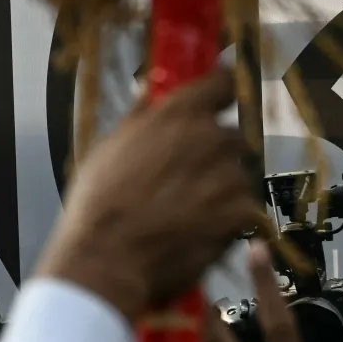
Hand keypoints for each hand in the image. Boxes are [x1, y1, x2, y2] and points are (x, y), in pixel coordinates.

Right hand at [38, 67, 257, 322]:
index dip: (220, 91)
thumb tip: (147, 93)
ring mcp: (230, 177)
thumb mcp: (107, 150)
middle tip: (186, 175)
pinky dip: (226, 221)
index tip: (216, 99)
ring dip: (220, 189)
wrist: (108, 258)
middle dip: (214, 153)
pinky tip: (197, 231)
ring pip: (237, 175)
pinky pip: (243, 210)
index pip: (223, 83)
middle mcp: (210, 138)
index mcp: (178, 115)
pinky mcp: (241, 214)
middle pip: (231, 135)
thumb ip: (138, 119)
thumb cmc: (98, 203)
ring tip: (186, 212)